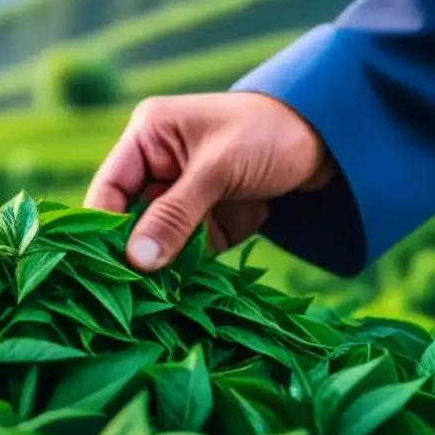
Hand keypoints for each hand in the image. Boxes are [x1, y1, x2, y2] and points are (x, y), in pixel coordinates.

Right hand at [84, 92, 335, 271]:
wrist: (332, 139)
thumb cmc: (269, 134)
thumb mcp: (218, 170)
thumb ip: (175, 215)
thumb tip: (137, 261)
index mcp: (148, 138)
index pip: (108, 190)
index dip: (103, 229)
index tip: (104, 269)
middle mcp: (157, 166)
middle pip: (129, 220)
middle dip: (134, 255)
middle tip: (132, 293)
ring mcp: (182, 196)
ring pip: (157, 241)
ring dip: (162, 267)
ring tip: (158, 300)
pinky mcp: (207, 220)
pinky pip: (187, 251)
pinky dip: (189, 270)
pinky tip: (186, 291)